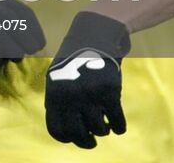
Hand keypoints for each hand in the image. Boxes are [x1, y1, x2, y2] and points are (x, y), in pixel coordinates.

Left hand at [44, 11, 130, 149]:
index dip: (67, 138)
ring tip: (104, 127)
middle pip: (78, 133)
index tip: (76, 138)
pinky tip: (118, 126)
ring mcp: (89, 94)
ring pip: (98, 129)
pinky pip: (116, 121)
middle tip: (92, 141)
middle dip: (86, 142)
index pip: (56, 129)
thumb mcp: (58, 75)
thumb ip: (59, 99)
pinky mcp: (110, 91)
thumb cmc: (76, 56)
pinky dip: (119, 127)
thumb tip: (65, 128)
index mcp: (54, 92)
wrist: (95, 32)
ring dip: (103, 131)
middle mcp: (69, 95)